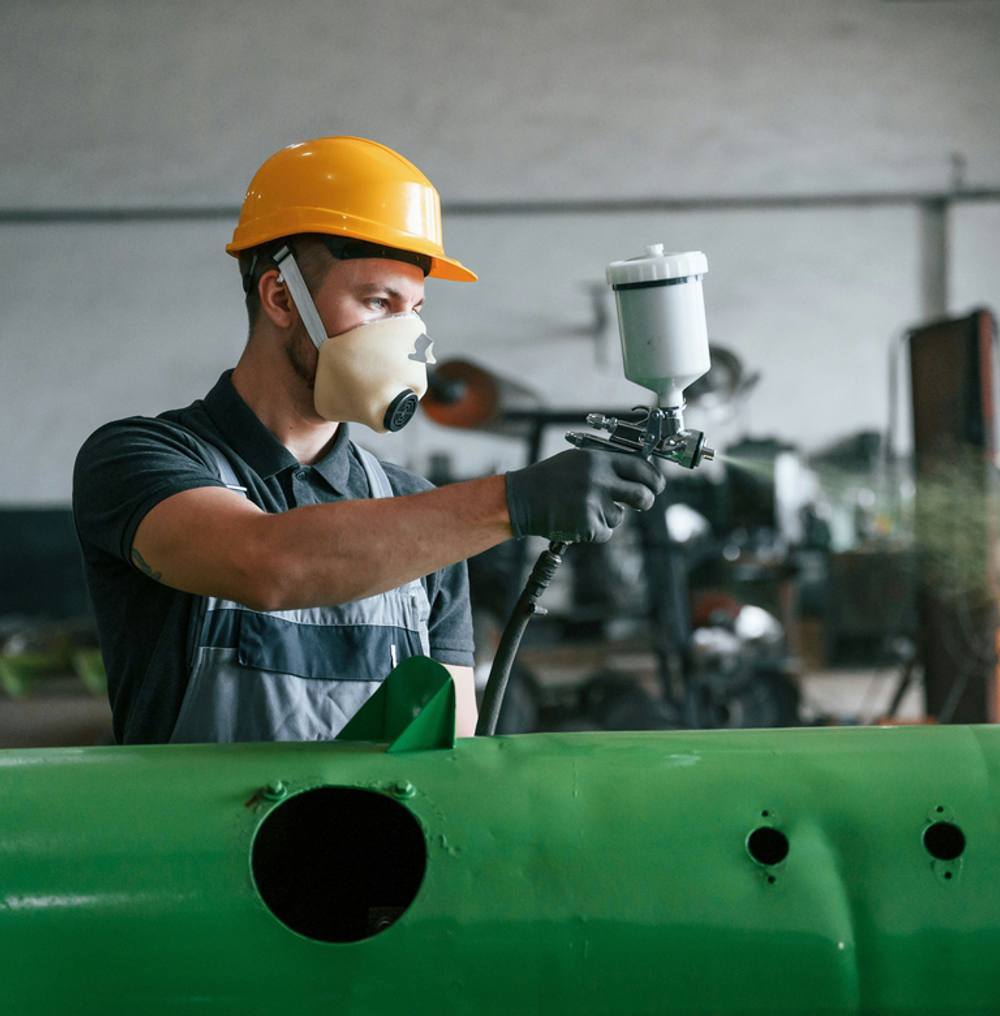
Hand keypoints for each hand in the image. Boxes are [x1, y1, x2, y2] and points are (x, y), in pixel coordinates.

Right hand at [505, 449, 664, 543]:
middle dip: (645, 502)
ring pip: (619, 516)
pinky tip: (576, 520)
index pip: (641, 468)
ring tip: (583, 508)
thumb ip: (607, 464)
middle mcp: (599, 480)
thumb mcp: (578, 460)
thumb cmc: (550, 479)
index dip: (654, 479)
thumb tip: (639, 472)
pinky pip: (605, 532)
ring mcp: (593, 503)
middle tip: (641, 503)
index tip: (657, 486)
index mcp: (598, 460)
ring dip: (608, 517)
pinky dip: (594, 531)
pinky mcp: (587, 524)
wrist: (521, 499)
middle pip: (642, 495)